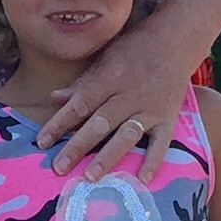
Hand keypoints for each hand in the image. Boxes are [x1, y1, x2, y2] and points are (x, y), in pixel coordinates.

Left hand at [38, 15, 195, 177]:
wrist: (177, 39)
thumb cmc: (135, 47)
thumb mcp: (106, 57)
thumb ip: (83, 81)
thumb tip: (54, 97)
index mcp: (110, 77)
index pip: (80, 103)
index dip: (60, 122)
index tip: (42, 141)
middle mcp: (129, 94)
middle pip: (100, 123)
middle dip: (78, 146)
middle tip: (59, 167)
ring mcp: (151, 107)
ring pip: (127, 135)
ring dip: (108, 156)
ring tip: (91, 177)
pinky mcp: (168, 117)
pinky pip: (161, 142)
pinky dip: (153, 161)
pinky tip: (141, 180)